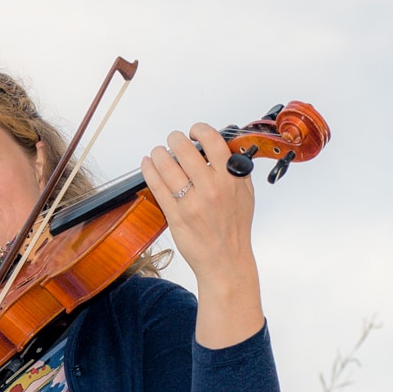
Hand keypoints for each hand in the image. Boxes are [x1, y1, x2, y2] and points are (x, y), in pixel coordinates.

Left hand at [141, 122, 264, 347]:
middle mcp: (213, 188)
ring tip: (157, 152)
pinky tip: (147, 164)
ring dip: (158, 154)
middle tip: (172, 140)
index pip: (213, 141)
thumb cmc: (234, 228)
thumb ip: (235, 170)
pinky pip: (157, 186)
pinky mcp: (176, 215)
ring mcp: (192, 202)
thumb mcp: (245, 194)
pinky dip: (149, 170)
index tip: (193, 131)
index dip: (199, 130)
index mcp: (232, 179)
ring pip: (167, 166)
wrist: (226, 261)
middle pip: (185, 150)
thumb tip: (222, 147)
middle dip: (174, 139)